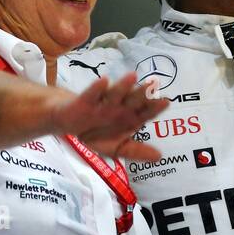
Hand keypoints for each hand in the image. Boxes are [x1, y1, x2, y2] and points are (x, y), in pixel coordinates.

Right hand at [51, 72, 169, 161]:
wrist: (68, 123)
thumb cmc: (96, 132)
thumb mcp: (116, 147)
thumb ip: (136, 151)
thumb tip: (159, 157)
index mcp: (129, 117)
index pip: (145, 112)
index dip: (154, 108)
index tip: (165, 102)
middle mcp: (119, 107)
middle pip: (132, 100)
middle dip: (142, 93)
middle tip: (153, 85)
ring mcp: (102, 103)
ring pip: (114, 94)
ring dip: (123, 86)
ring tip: (132, 76)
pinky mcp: (84, 102)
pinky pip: (91, 94)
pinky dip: (97, 89)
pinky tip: (104, 81)